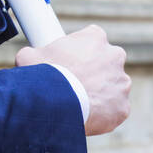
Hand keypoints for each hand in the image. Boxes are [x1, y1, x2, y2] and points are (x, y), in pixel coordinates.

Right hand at [15, 25, 130, 135]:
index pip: (91, 39)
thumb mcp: (29, 55)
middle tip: (75, 82)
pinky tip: (86, 116)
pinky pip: (113, 110)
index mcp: (95, 37)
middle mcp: (114, 56)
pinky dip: (102, 114)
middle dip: (94, 71)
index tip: (69, 61)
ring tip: (79, 103)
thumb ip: (36, 52)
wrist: (56, 104)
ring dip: (100, 93)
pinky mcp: (123, 108)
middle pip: (106, 62)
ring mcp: (121, 83)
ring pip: (112, 88)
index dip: (78, 51)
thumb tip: (29, 57)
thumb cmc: (43, 75)